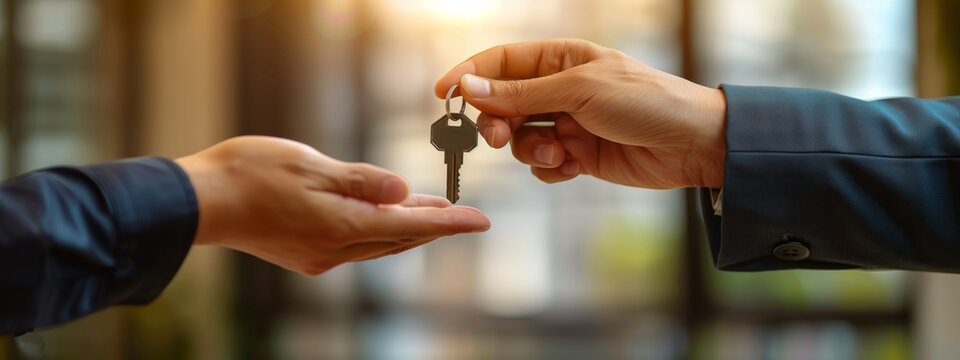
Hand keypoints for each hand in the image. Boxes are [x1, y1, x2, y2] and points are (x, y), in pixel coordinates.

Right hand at [175, 136, 489, 274]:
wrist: (199, 202)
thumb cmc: (251, 174)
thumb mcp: (311, 165)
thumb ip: (361, 180)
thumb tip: (404, 192)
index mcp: (341, 225)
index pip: (411, 225)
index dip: (449, 222)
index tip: (481, 220)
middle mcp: (335, 249)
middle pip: (399, 239)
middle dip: (433, 225)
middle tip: (461, 212)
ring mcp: (319, 256)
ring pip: (379, 244)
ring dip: (408, 228)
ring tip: (431, 211)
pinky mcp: (304, 255)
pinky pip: (357, 245)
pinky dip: (380, 232)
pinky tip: (383, 219)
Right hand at [434, 39, 725, 188]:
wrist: (693, 145)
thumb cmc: (645, 101)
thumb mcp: (579, 90)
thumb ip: (521, 94)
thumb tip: (469, 87)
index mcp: (560, 58)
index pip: (500, 62)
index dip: (468, 76)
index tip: (443, 96)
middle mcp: (560, 89)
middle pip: (502, 104)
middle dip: (496, 122)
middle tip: (496, 137)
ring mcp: (568, 123)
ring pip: (519, 138)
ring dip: (528, 149)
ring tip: (556, 153)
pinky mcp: (578, 155)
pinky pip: (542, 164)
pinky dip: (549, 169)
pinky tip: (571, 167)